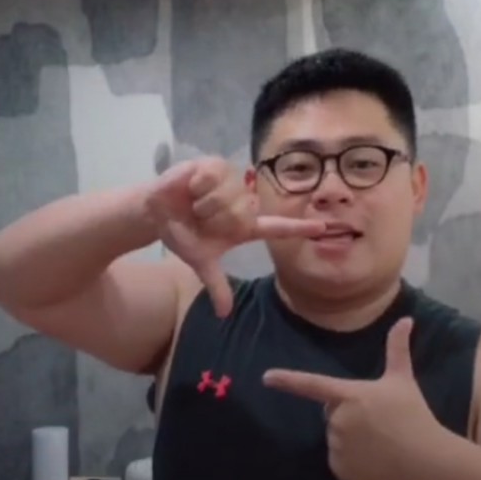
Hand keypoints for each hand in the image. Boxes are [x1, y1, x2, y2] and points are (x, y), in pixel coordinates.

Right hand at [145, 157, 325, 316]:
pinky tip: (191, 187)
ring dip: (206, 205)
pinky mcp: (215, 165)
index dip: (299, 228)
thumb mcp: (200, 262)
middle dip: (216, 220)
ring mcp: (232, 181)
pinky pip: (214, 178)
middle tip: (201, 218)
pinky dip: (199, 187)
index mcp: (245, 226)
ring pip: (230, 197)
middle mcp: (244, 202)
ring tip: (195, 203)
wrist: (157, 214)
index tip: (323, 228)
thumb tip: (224, 314)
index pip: (277, 227)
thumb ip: (216, 285)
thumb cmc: (184, 234)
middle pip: (245, 214)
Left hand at [263, 318, 442, 479]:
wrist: (426, 458)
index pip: (312, 385)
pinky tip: (374, 459)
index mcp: (349, 395)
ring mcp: (337, 447)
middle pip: (331, 413)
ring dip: (351, 438)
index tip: (266, 378)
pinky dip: (352, 461)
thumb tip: (406, 319)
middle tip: (377, 420)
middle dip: (348, 414)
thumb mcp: (403, 379)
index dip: (287, 380)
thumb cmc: (412, 414)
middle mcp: (338, 420)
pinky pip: (339, 461)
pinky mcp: (341, 470)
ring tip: (379, 441)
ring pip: (336, 438)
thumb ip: (397, 348)